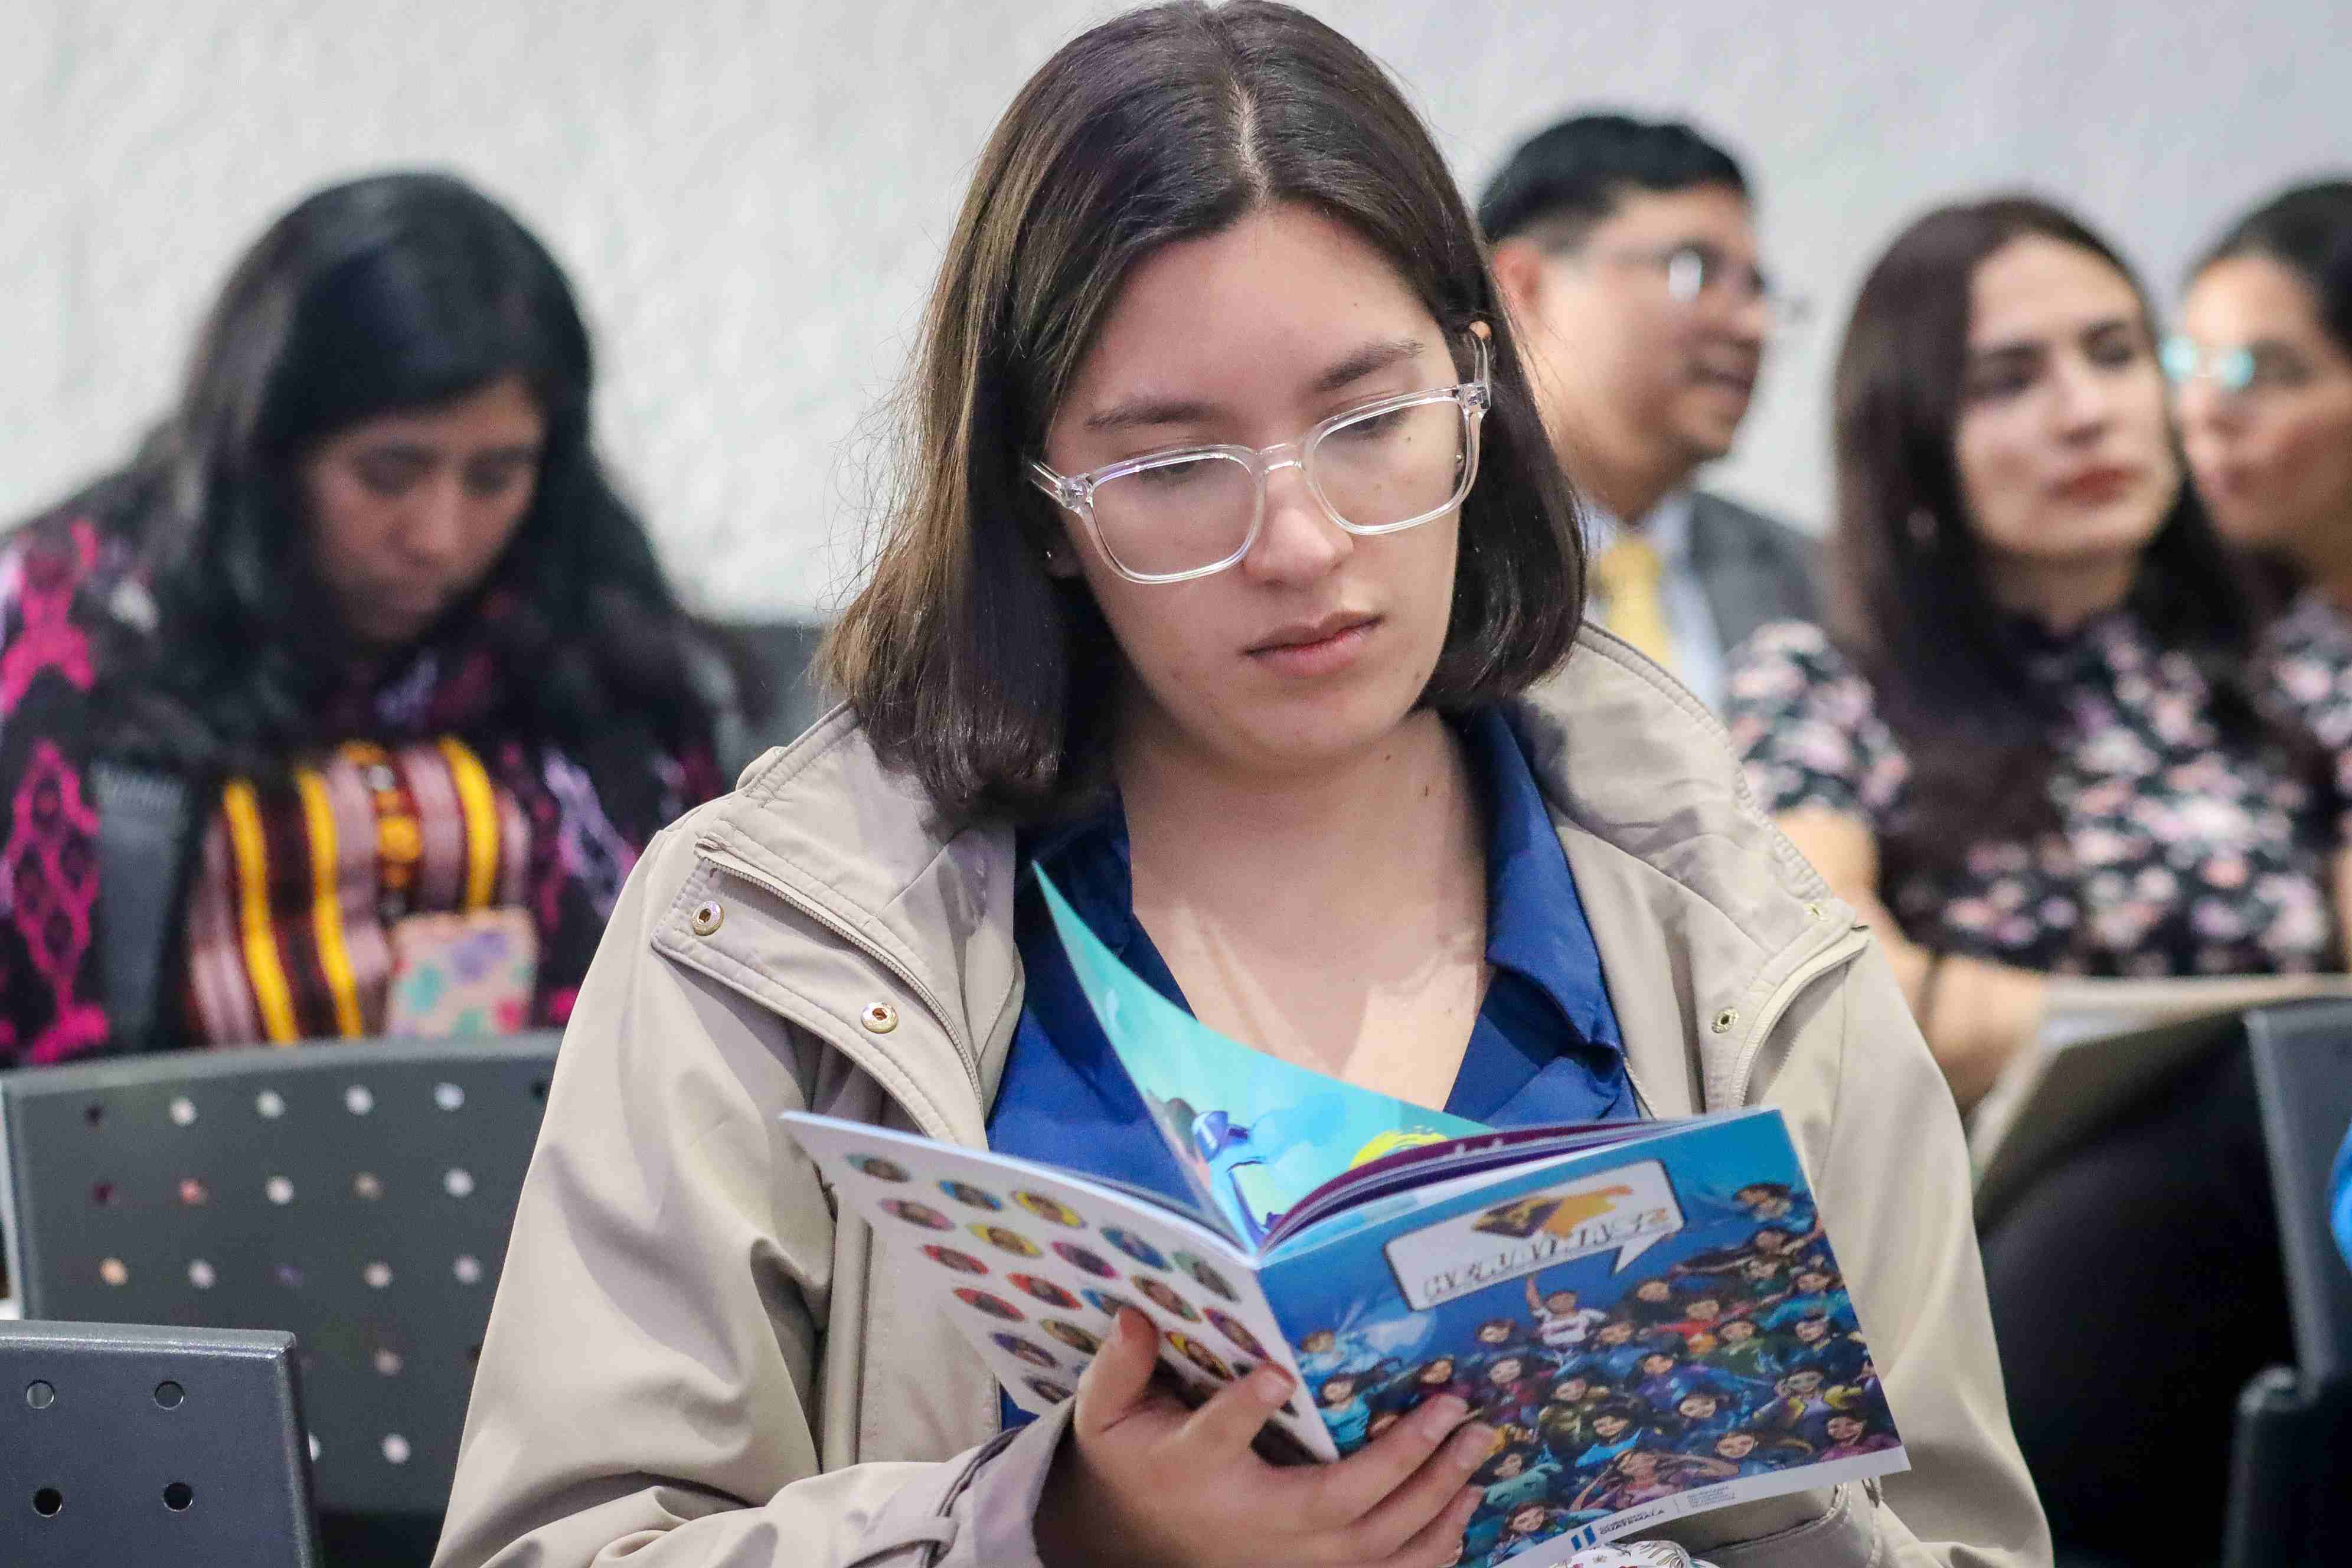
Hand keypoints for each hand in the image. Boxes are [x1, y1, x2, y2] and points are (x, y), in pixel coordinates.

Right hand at [1035, 1309, 1490, 1567]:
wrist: (1136, 1542)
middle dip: (1401, 1457)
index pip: (1216, 1438)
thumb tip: (1133, 1313)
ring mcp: (1290, 1558)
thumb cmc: (1135, 1461)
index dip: (1244, 1409)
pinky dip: (1432, 1549)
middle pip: (1333, 1499)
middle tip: (1453, 1407)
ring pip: (1374, 1545)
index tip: (1276, 1375)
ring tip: (1476, 1448)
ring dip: (1434, 1500)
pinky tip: (1467, 1507)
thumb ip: (1119, 1368)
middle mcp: (1252, 1521)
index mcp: (1193, 1469)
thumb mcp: (1108, 1415)